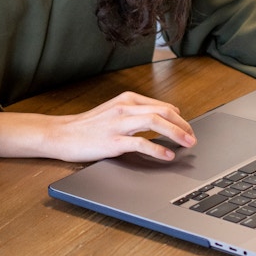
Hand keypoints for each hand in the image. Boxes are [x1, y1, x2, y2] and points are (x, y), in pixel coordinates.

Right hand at [0, 91, 195, 162]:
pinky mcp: (113, 141)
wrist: (61, 134)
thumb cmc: (88, 126)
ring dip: (176, 133)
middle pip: (163, 112)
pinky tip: (167, 155)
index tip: (189, 129)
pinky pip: (141, 143)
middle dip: (183, 125)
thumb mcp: (115, 112)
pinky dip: (157, 149)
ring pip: (155, 123)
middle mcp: (125, 108)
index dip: (180, 118)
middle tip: (193, 138)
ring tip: (187, 144)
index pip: (162, 106)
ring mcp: (119, 124)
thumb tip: (163, 119)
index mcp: (127, 100)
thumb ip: (137, 113)